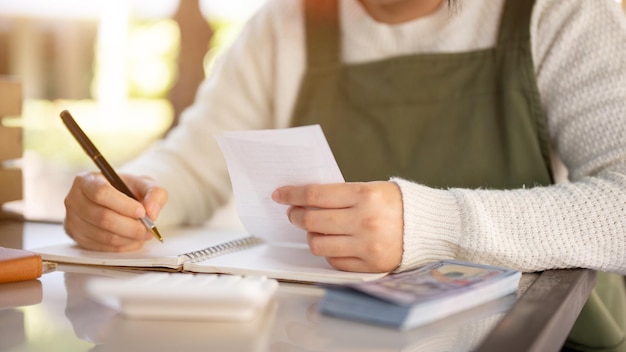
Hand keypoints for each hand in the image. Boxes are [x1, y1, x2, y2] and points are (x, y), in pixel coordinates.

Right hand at [63, 172, 167, 251]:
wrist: (118, 201)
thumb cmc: (128, 190)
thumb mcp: (145, 184)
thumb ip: (154, 193)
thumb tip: (151, 212)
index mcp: (86, 180)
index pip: (101, 193)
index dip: (123, 205)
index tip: (141, 212)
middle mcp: (74, 200)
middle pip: (102, 218)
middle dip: (130, 226)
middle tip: (148, 228)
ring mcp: (73, 221)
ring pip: (103, 235)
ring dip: (128, 238)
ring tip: (144, 234)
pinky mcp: (77, 238)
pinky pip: (102, 247)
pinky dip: (122, 246)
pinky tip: (132, 240)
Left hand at [272, 181, 402, 272]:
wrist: (431, 227)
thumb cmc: (397, 204)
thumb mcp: (371, 189)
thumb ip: (340, 195)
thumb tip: (304, 199)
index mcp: (365, 195)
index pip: (315, 195)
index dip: (292, 194)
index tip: (280, 194)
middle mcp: (365, 221)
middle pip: (312, 221)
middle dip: (295, 215)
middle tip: (293, 212)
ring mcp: (367, 246)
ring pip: (318, 244)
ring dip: (310, 236)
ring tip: (314, 229)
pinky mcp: (370, 266)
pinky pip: (334, 261)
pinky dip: (328, 252)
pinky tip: (332, 242)